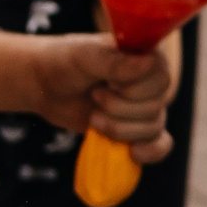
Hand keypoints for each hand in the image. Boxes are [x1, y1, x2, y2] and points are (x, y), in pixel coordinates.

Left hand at [26, 34, 179, 161]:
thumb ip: (114, 63)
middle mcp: (152, 79)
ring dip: (118, 128)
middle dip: (119, 108)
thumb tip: (149, 64)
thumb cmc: (65, 63)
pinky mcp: (138, 128)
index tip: (107, 81)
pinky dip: (152, 151)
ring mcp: (147, 105)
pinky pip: (160, 143)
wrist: (46, 86)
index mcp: (147, 54)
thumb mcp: (84, 57)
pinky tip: (134, 152)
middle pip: (156, 106)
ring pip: (153, 127)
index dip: (132, 88)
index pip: (160, 78)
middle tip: (95, 95)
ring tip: (94, 117)